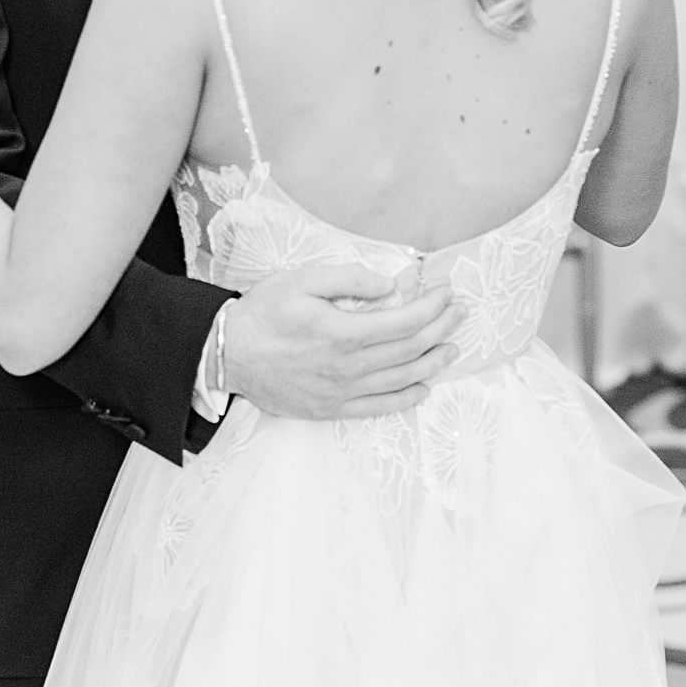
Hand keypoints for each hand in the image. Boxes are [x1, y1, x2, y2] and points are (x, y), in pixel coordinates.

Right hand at [222, 260, 463, 419]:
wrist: (227, 354)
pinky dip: (407, 397)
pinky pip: (380, 407)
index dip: (432, 307)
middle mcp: (349, 367)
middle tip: (459, 313)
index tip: (445, 292)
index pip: (404, 321)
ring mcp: (342, 392)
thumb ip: (348, 278)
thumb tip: (388, 285)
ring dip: (433, 363)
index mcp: (343, 332)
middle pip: (410, 350)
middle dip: (440, 329)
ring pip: (401, 380)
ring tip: (452, 348)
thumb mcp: (302, 279)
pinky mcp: (332, 408)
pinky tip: (422, 385)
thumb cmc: (263, 313)